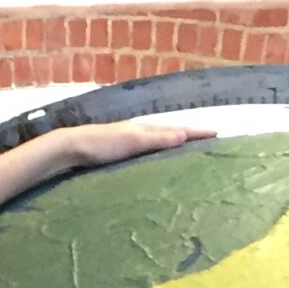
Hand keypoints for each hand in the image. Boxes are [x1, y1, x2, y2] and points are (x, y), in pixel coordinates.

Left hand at [70, 115, 217, 169]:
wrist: (71, 147)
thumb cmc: (101, 144)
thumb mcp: (132, 141)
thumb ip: (157, 138)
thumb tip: (184, 134)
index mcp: (146, 128)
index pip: (177, 129)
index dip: (197, 132)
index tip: (217, 133)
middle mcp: (140, 131)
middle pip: (170, 132)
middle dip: (190, 135)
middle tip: (209, 141)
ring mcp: (129, 140)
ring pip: (159, 140)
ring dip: (175, 143)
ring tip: (190, 149)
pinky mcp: (120, 151)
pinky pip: (148, 149)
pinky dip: (160, 150)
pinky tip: (158, 159)